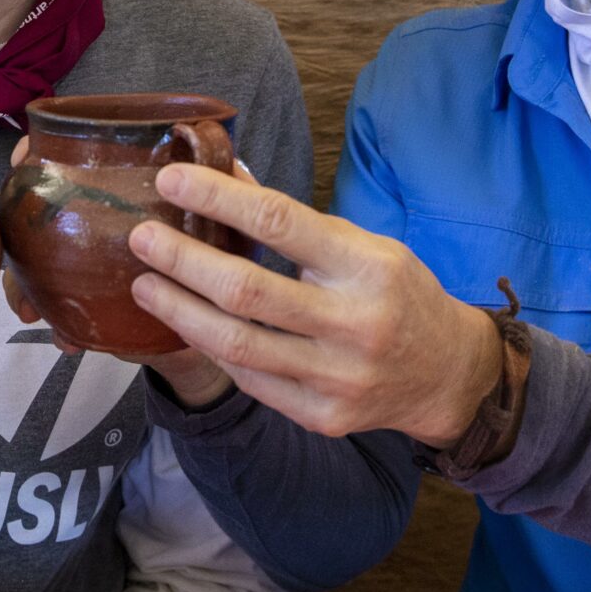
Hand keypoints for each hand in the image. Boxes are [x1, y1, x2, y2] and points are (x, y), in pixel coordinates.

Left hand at [124, 163, 502, 445]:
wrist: (448, 375)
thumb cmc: (397, 294)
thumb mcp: (362, 244)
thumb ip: (293, 220)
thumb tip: (226, 176)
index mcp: (369, 266)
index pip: (281, 223)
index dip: (219, 199)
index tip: (172, 180)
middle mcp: (356, 324)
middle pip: (247, 290)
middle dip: (182, 260)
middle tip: (141, 238)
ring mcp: (338, 377)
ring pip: (238, 344)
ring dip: (179, 310)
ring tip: (143, 284)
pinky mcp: (322, 415)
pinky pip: (250, 380)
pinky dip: (211, 348)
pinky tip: (185, 323)